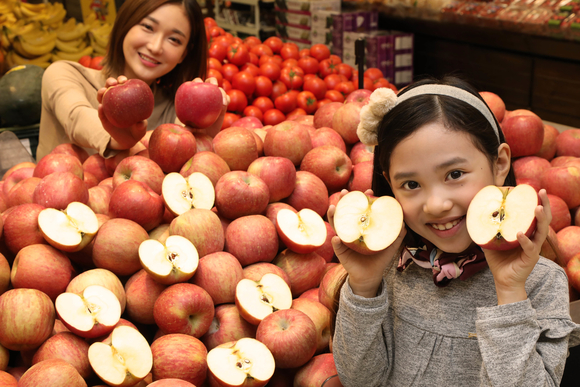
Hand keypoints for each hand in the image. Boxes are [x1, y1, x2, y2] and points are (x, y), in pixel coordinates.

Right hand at [97, 76, 147, 149]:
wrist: (128, 141)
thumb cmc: (137, 130)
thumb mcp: (141, 128)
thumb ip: (141, 125)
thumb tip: (140, 123)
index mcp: (125, 100)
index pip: (123, 87)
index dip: (122, 80)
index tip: (124, 80)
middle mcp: (115, 102)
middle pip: (110, 88)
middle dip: (110, 81)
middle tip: (114, 83)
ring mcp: (108, 109)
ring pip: (102, 97)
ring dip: (101, 92)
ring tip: (103, 91)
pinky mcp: (103, 118)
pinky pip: (101, 113)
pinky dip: (100, 109)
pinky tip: (101, 107)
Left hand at [191, 77, 229, 137]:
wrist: (204, 137)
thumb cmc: (192, 133)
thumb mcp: (189, 131)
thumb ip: (188, 128)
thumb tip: (187, 129)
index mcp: (193, 97)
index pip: (194, 85)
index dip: (196, 82)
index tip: (199, 84)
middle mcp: (204, 96)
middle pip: (208, 83)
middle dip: (211, 81)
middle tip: (213, 85)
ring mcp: (214, 101)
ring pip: (219, 91)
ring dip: (221, 91)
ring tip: (223, 100)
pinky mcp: (222, 107)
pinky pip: (226, 100)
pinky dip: (226, 99)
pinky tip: (225, 103)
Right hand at [328, 189, 406, 297]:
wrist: (371, 276)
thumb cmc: (379, 258)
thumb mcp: (390, 244)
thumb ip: (397, 233)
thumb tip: (404, 220)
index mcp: (361, 226)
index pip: (361, 209)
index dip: (363, 199)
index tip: (369, 191)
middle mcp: (350, 230)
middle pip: (345, 212)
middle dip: (343, 201)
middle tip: (345, 193)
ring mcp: (344, 240)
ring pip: (336, 225)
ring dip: (333, 216)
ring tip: (333, 208)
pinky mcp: (341, 252)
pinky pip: (337, 246)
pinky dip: (336, 241)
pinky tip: (336, 237)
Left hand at [483, 189, 551, 304]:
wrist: (503, 279)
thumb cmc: (499, 259)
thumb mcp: (491, 240)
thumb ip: (487, 228)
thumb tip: (475, 214)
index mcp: (526, 231)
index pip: (533, 214)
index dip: (535, 201)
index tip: (532, 189)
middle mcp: (533, 237)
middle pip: (543, 219)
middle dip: (544, 204)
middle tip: (541, 191)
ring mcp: (533, 248)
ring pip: (542, 231)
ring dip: (540, 219)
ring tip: (537, 208)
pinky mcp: (531, 258)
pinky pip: (530, 247)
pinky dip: (525, 240)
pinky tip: (520, 233)